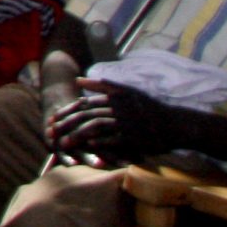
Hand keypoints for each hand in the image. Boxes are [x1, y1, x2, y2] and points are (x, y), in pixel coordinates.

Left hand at [48, 80, 182, 165]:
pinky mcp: (135, 137)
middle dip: (66, 124)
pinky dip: (100, 143)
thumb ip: (103, 85)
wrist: (175, 123)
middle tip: (51, 132)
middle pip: (85, 115)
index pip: (83, 104)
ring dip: (78, 136)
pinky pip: (114, 140)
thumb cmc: (149, 108)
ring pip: (96, 128)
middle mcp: (117, 108)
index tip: (53, 119)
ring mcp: (126, 123)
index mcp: (113, 97)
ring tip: (63, 143)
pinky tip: (88, 147)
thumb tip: (78, 79)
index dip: (66, 112)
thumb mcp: (126, 90)